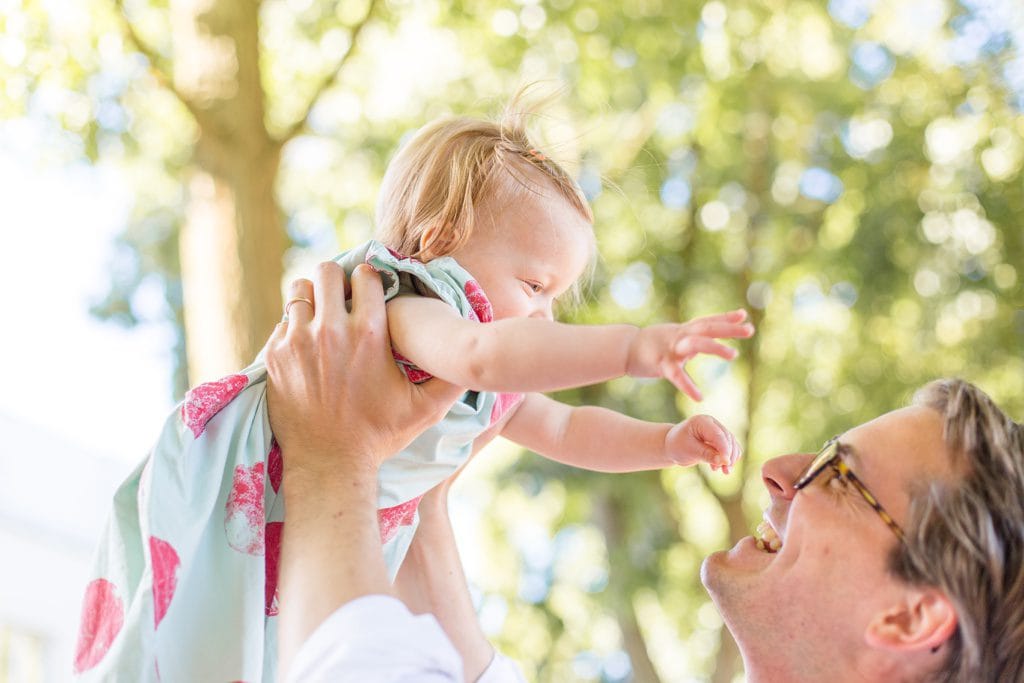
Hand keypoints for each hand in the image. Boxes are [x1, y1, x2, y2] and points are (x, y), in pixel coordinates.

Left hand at [264, 262, 463, 483]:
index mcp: (369, 334)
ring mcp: (297, 341)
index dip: (371, 280)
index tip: (371, 292)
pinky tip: (308, 345)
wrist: (329, 463)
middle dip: (338, 280)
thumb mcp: (425, 409)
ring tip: (322, 315)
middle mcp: (330, 331)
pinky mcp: (274, 356)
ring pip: (299, 290)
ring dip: (312, 298)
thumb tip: (479, 357)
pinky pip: (282, 322)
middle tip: (344, 297)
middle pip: (327, 272)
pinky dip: (294, 327)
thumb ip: (453, 379)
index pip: (367, 275)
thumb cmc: (379, 436)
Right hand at [625, 309, 753, 399]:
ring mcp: (670, 348)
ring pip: (695, 344)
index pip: (709, 321)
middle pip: (707, 328)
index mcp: (685, 330)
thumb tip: (718, 330)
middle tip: (749, 330)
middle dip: (728, 328)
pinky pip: (676, 375)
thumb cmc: (655, 342)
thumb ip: (699, 332)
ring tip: (733, 354)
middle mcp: (680, 335)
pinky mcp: (660, 363)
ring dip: (714, 347)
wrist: (626, 347)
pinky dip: (687, 385)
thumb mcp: (679, 334)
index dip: (726, 318)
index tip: (744, 315)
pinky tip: (699, 396)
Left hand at [665, 414, 741, 472]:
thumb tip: (723, 461)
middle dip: (728, 455)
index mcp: (702, 421)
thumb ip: (706, 454)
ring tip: (725, 472)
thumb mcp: (690, 451)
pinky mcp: (720, 439)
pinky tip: (718, 467)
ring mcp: (717, 430)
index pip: (718, 435)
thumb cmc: (678, 446)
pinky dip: (728, 458)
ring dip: (731, 458)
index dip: (724, 449)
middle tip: (725, 471)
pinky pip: (731, 448)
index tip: (726, 463)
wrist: (673, 446)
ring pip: (732, 444)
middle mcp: (712, 423)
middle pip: (728, 439)